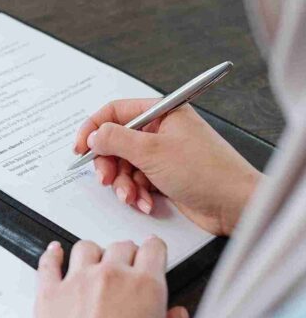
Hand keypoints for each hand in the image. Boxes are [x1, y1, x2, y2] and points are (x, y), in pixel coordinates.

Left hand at [33, 238, 188, 317]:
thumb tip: (177, 316)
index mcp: (145, 286)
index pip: (153, 249)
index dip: (154, 250)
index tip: (153, 252)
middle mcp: (110, 276)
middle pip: (121, 247)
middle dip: (127, 254)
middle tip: (127, 266)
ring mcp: (77, 281)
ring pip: (86, 248)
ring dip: (94, 253)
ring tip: (95, 264)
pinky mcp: (48, 292)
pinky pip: (49, 262)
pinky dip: (53, 254)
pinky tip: (56, 252)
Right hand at [75, 100, 262, 235]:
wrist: (236, 206)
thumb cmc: (207, 172)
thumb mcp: (152, 152)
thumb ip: (116, 140)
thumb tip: (93, 136)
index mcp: (162, 113)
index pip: (115, 112)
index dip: (94, 129)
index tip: (81, 148)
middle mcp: (161, 131)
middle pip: (116, 142)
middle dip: (109, 164)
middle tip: (106, 179)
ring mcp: (163, 154)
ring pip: (124, 165)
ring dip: (124, 184)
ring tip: (132, 196)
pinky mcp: (165, 176)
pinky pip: (137, 181)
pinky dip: (137, 193)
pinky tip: (147, 203)